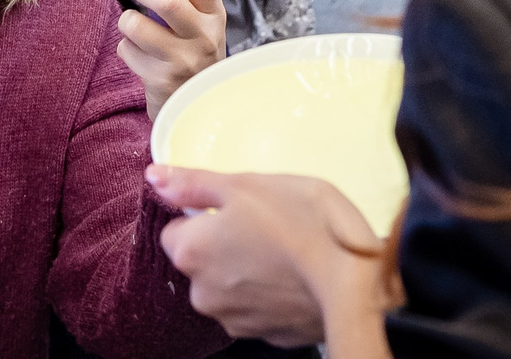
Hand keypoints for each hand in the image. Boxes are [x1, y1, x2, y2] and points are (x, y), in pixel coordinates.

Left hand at [117, 0, 227, 116]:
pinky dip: (127, 48)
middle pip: (167, 1)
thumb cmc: (189, 47)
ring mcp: (185, 62)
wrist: (197, 104)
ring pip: (136, 25)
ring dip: (128, 21)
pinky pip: (127, 50)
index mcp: (213, 13)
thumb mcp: (189, 15)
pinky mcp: (162, 82)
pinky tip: (143, 59)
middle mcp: (205, 37)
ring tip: (138, 30)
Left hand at [150, 166, 388, 349]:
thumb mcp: (246, 184)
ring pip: (229, 287)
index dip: (203, 216)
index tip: (233, 208)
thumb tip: (155, 176)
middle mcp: (203, 294)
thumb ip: (194, 182)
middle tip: (264, 225)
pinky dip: (271, 293)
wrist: (355, 284)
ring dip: (247, 270)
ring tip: (286, 250)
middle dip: (224, 245)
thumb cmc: (303, 225)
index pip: (175, 231)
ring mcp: (235, 320)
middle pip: (201, 262)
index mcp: (191, 252)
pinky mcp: (267, 335)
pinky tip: (296, 275)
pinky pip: (258, 308)